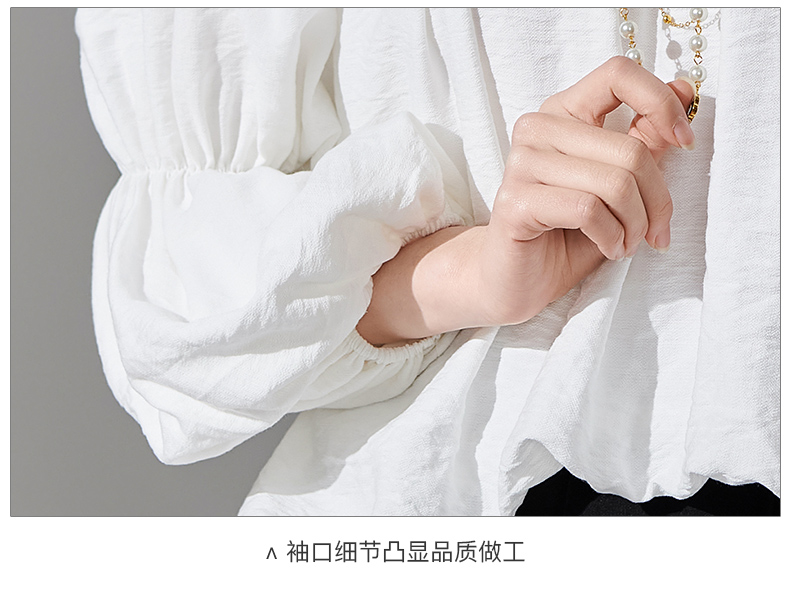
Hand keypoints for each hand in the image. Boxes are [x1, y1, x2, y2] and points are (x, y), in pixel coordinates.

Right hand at [474, 56, 695, 325]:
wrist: (517, 281)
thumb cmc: (569, 234)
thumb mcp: (618, 185)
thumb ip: (644, 139)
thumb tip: (684, 89)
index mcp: (562, 112)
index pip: (618, 74)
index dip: (661, 103)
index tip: (685, 142)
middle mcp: (537, 129)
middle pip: (630, 149)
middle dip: (658, 200)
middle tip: (656, 232)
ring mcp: (521, 164)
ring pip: (614, 183)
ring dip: (635, 225)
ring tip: (629, 243)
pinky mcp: (516, 202)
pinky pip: (588, 210)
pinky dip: (612, 236)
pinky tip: (610, 249)